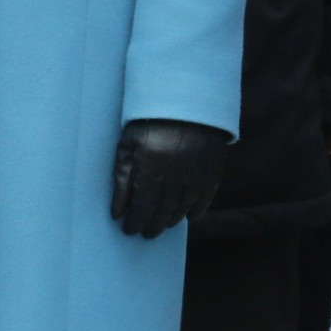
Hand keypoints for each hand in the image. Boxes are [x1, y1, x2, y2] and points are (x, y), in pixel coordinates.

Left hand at [111, 119, 226, 238]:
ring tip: (162, 224)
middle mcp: (176, 173)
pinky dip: (197, 210)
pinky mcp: (213, 167)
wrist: (187, 97)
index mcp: (152, 167)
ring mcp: (197, 172)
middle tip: (145, 233)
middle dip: (152, 225)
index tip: (128, 230)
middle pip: (163, 211)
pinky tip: (188, 217)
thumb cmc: (150, 120)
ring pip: (184, 206)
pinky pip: (206, 196)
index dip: (134, 222)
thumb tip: (117, 212)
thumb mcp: (128, 144)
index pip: (142, 206)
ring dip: (171, 219)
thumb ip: (121, 179)